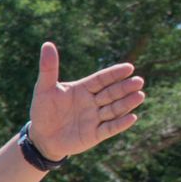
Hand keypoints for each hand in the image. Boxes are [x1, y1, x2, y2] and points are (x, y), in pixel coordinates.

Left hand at [28, 42, 145, 160]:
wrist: (41, 138)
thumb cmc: (42, 111)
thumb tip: (47, 44)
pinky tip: (132, 117)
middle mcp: (92, 102)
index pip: (101, 79)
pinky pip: (109, 129)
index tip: (129, 68)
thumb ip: (48, 68)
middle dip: (125, 87)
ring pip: (114, 109)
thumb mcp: (44, 90)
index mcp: (83, 89)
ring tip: (139, 95)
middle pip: (111, 93)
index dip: (114, 74)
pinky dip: (120, 124)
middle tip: (138, 81)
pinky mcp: (95, 134)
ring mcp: (95, 118)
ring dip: (127, 103)